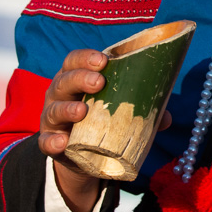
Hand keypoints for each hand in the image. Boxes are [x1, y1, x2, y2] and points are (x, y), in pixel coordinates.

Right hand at [39, 49, 171, 211]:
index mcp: (78, 79)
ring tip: (82, 110)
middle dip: (80, 78)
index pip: (75, 61)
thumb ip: (143, 109)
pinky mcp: (50, 142)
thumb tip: (166, 118)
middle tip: (98, 82)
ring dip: (67, 109)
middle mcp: (61, 94)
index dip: (86, 57)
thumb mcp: (120, 109)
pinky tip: (62, 142)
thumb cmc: (104, 118)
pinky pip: (46, 142)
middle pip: (64, 80)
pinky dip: (53, 141)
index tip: (104, 59)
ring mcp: (52, 118)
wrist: (84, 153)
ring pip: (54, 109)